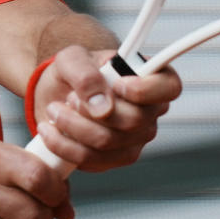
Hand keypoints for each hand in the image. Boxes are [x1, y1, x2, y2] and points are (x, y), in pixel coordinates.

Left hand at [33, 46, 181, 171]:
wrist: (56, 94)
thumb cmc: (73, 71)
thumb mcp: (72, 59)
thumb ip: (86, 74)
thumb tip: (102, 107)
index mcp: (151, 79)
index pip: (169, 88)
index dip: (147, 90)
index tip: (118, 85)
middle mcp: (150, 112)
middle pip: (133, 121)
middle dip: (90, 110)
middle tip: (69, 98)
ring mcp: (135, 139)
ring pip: (108, 143)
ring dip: (72, 127)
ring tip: (54, 110)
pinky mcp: (114, 159)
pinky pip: (92, 160)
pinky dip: (64, 146)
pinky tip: (50, 131)